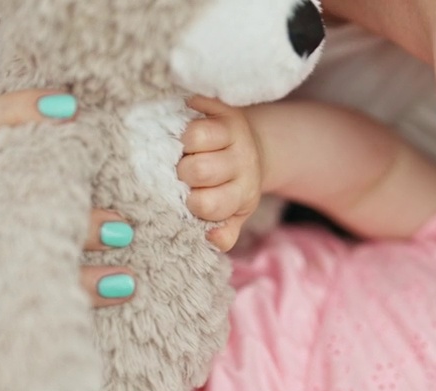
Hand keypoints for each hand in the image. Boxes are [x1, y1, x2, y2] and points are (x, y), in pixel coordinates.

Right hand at [0, 89, 134, 309]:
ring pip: (14, 252)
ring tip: (123, 265)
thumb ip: (30, 169)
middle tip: (121, 224)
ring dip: (79, 257)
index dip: (13, 109)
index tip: (70, 105)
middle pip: (4, 196)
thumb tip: (96, 139)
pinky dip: (75, 293)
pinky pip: (21, 295)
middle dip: (67, 205)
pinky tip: (115, 289)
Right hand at [180, 95, 263, 251]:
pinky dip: (182, 116)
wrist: (255, 148)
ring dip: (180, 143)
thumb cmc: (233, 186)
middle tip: (181, 170)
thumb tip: (211, 239)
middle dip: (182, 172)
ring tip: (182, 149)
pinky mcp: (223, 107)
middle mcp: (242, 161)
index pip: (209, 204)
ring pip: (195, 135)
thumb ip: (224, 231)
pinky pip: (194, 106)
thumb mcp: (235, 214)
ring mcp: (234, 131)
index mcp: (243, 192)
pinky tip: (182, 125)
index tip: (188, 197)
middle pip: (199, 170)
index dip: (191, 202)